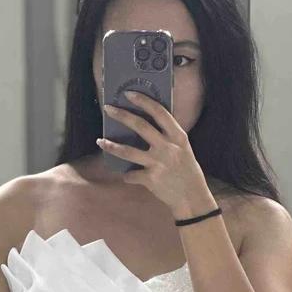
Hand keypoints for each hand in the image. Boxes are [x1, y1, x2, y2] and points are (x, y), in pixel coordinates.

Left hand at [97, 91, 212, 217]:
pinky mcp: (150, 179)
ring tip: (100, 141)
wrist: (192, 198)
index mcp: (178, 136)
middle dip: (122, 115)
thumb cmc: (187, 172)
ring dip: (111, 146)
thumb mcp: (183, 149)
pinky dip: (127, 175)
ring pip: (128, 151)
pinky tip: (127, 176)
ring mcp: (158, 163)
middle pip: (140, 126)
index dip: (143, 101)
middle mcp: (167, 147)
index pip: (159, 112)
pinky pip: (131, 175)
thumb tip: (148, 125)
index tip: (128, 94)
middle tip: (107, 108)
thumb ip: (168, 137)